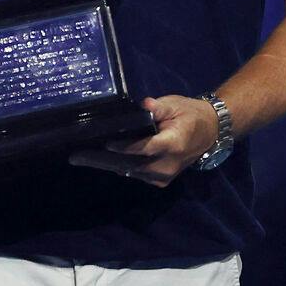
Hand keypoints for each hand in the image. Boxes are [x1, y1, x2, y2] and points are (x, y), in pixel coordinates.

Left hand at [68, 95, 219, 186]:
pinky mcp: (160, 181)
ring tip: (82, 157)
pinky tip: (101, 160)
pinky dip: (118, 166)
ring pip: (129, 171)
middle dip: (101, 160)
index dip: (125, 147)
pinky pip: (134, 174)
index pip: (145, 148)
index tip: (106, 143)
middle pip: (130, 164)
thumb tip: (142, 104)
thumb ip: (157, 107)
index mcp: (173, 144)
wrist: (209, 132)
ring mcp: (163, 176)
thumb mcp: (174, 104)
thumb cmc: (189, 114)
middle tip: (76, 157)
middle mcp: (166, 165)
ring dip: (106, 164)